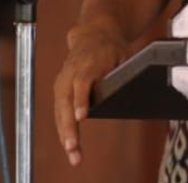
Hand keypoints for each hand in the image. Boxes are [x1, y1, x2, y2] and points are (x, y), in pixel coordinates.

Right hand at [53, 21, 129, 166]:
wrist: (93, 33)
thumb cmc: (111, 48)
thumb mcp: (122, 56)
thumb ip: (121, 74)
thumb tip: (128, 96)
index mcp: (88, 61)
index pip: (82, 81)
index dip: (81, 99)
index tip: (81, 116)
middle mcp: (71, 71)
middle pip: (65, 100)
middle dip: (68, 125)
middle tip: (72, 146)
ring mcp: (63, 79)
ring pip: (59, 108)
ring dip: (64, 132)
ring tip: (73, 154)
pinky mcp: (60, 88)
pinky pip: (59, 110)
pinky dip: (63, 128)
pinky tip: (69, 145)